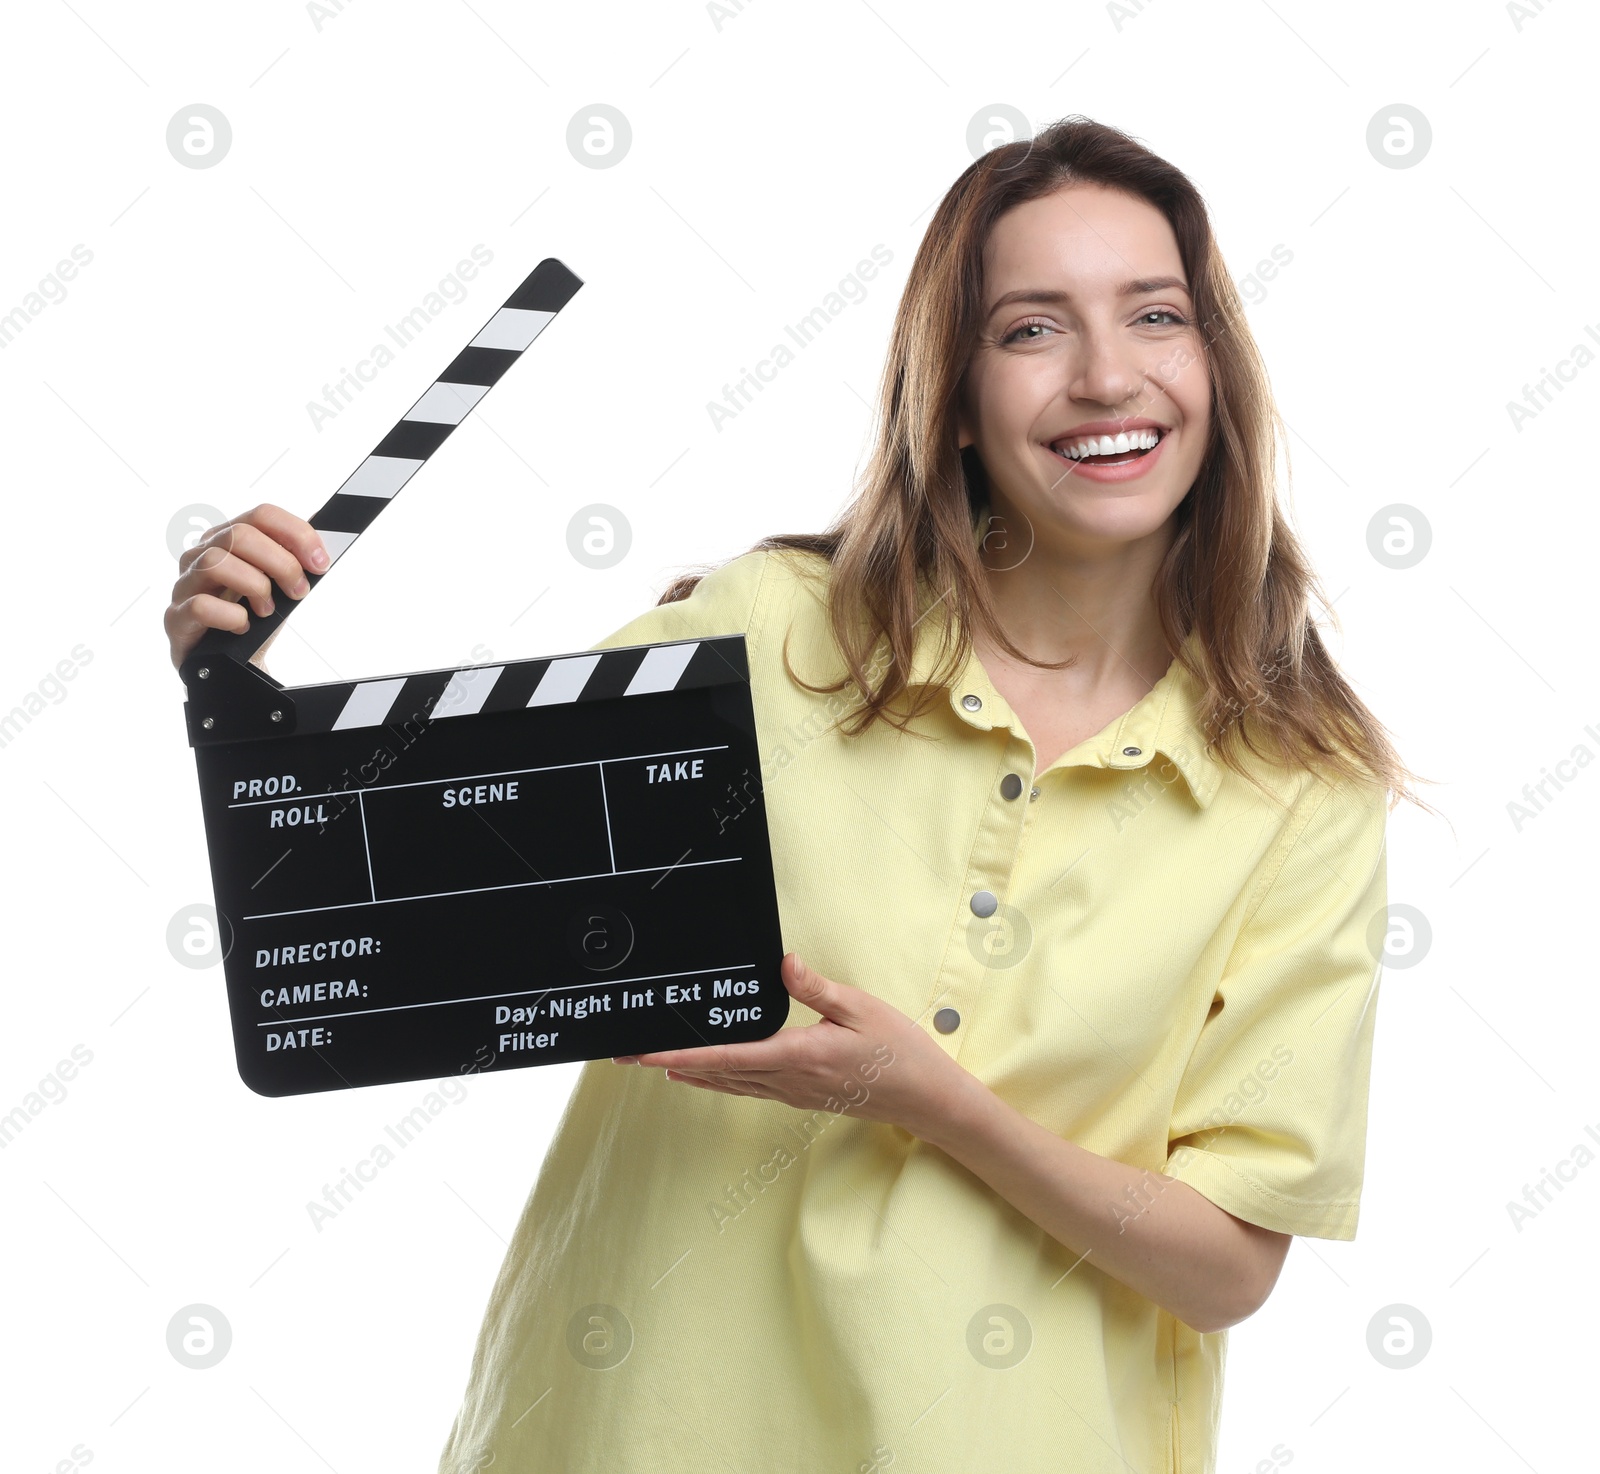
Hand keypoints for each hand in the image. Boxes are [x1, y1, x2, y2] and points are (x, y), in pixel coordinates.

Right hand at [163, 504, 329, 670]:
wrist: (230, 664)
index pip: (262, 515)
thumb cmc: (253, 619)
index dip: (297, 534)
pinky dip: (231, 616)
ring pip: (216, 562)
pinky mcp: (177, 617)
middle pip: (240, 534)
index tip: (321, 563)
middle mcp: (200, 555)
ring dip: (255, 587)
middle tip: (299, 591)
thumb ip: (293, 561)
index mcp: (227, 540)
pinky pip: (201, 605)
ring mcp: (185, 584)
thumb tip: (321, 548)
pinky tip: (242, 626)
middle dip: (281, 563)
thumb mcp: (278, 586)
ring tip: (268, 611)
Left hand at [613, 953, 972, 1139]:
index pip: (727, 1056)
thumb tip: (783, 963)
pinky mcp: (802, 1095)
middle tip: (630, 1057)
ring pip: (730, 1084)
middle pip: (717, 1073)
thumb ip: (816, 987)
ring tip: (656, 1064)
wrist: (924, 1097)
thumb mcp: (860, 1008)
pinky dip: (721, 1080)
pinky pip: (750, 1088)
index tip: (647, 1054)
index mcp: (798, 1054)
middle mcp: (788, 1080)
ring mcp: (794, 1092)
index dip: (682, 1054)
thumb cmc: (897, 1051)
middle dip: (671, 1063)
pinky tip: (708, 1075)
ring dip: (692, 1073)